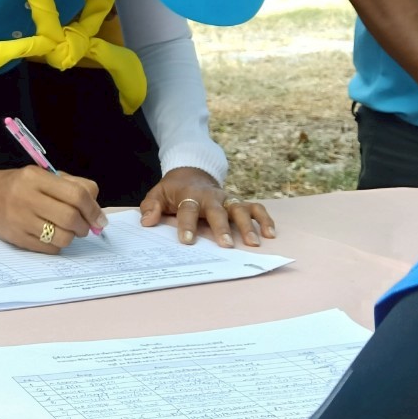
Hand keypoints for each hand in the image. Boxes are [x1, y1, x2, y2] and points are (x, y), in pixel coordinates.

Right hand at [0, 166, 105, 253]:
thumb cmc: (20, 185)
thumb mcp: (43, 176)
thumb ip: (73, 186)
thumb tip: (97, 212)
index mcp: (36, 178)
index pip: (76, 195)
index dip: (93, 209)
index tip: (99, 218)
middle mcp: (26, 197)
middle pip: (70, 218)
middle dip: (84, 225)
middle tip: (84, 226)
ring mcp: (20, 219)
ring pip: (62, 237)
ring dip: (72, 236)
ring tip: (67, 230)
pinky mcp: (17, 238)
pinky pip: (50, 248)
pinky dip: (57, 245)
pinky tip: (51, 235)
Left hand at [138, 166, 275, 247]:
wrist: (192, 173)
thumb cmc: (173, 190)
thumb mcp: (157, 194)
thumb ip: (151, 207)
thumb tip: (147, 222)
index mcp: (189, 194)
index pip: (187, 209)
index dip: (187, 225)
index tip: (187, 241)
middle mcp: (211, 196)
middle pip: (217, 210)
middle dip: (222, 227)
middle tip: (226, 246)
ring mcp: (227, 198)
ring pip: (240, 208)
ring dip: (248, 225)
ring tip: (254, 243)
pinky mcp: (239, 201)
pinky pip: (255, 208)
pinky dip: (264, 219)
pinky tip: (270, 233)